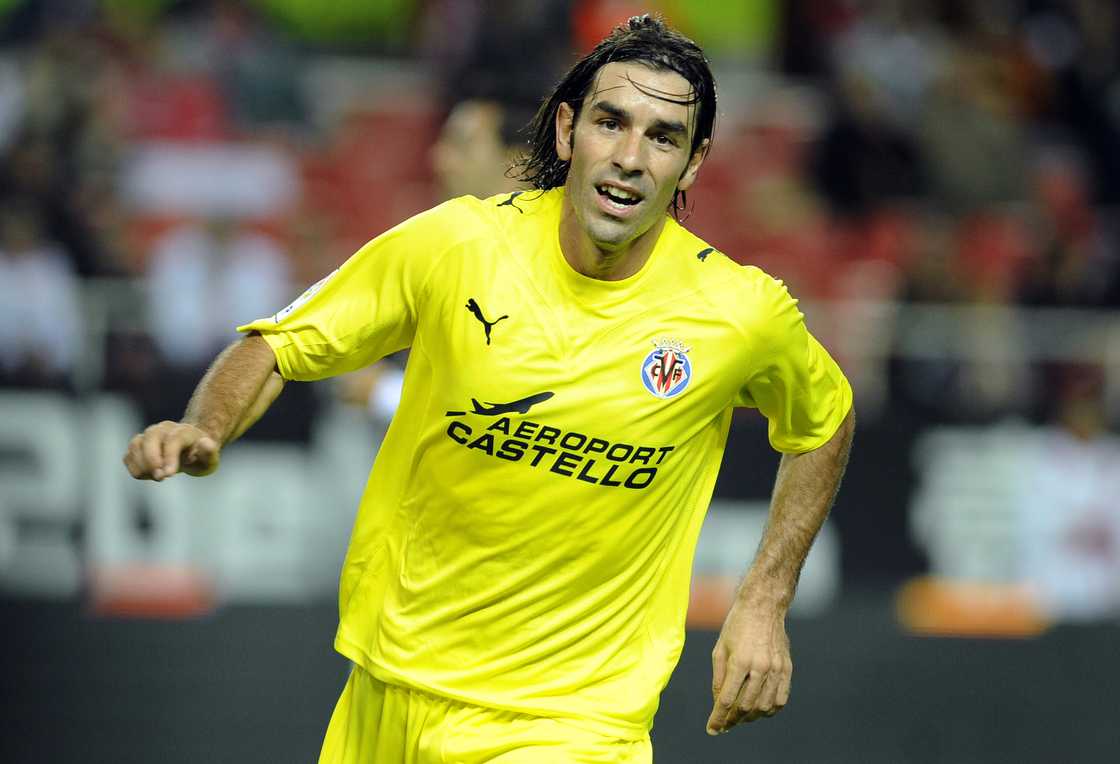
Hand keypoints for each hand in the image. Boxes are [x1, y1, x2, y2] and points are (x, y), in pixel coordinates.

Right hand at [123, 421, 220, 479]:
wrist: (190, 451)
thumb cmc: (200, 457)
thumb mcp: (210, 459)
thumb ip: (209, 453)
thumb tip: (205, 443)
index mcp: (184, 431)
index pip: (174, 439)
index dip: (169, 457)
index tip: (169, 475)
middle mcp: (164, 429)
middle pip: (151, 437)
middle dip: (152, 460)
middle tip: (161, 478)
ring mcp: (148, 436)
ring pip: (135, 445)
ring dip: (142, 465)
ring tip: (156, 477)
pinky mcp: (137, 446)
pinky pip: (128, 456)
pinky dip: (135, 468)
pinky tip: (148, 475)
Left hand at [706, 598, 791, 734]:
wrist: (763, 607)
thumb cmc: (736, 626)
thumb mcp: (720, 649)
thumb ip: (719, 678)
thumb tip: (719, 703)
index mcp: (739, 661)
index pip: (727, 700)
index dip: (718, 718)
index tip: (712, 729)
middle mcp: (759, 667)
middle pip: (746, 706)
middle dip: (733, 720)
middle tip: (725, 724)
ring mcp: (776, 669)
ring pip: (764, 706)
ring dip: (750, 717)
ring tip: (740, 718)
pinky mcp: (787, 668)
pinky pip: (781, 699)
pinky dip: (770, 710)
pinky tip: (760, 710)